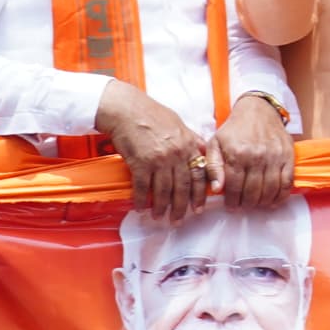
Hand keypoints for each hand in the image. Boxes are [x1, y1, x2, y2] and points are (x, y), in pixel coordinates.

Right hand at [94, 80, 211, 217]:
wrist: (126, 109)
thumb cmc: (152, 114)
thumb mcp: (179, 124)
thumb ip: (192, 141)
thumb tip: (202, 154)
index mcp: (189, 144)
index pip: (200, 175)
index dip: (200, 194)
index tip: (198, 207)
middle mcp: (177, 154)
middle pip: (182, 187)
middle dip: (181, 207)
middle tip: (178, 219)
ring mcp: (159, 159)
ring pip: (163, 191)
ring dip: (161, 207)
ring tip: (159, 216)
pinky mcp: (140, 163)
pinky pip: (142, 187)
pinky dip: (141, 199)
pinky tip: (140, 207)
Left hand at [214, 93, 297, 205]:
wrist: (258, 110)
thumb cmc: (235, 129)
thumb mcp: (215, 143)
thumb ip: (213, 167)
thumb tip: (217, 189)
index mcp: (237, 154)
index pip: (234, 187)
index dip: (232, 201)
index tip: (231, 206)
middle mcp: (256, 156)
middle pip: (253, 192)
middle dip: (246, 204)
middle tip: (243, 206)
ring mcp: (274, 157)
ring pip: (270, 190)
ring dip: (262, 203)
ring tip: (256, 204)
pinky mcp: (288, 157)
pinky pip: (287, 183)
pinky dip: (281, 196)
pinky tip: (273, 200)